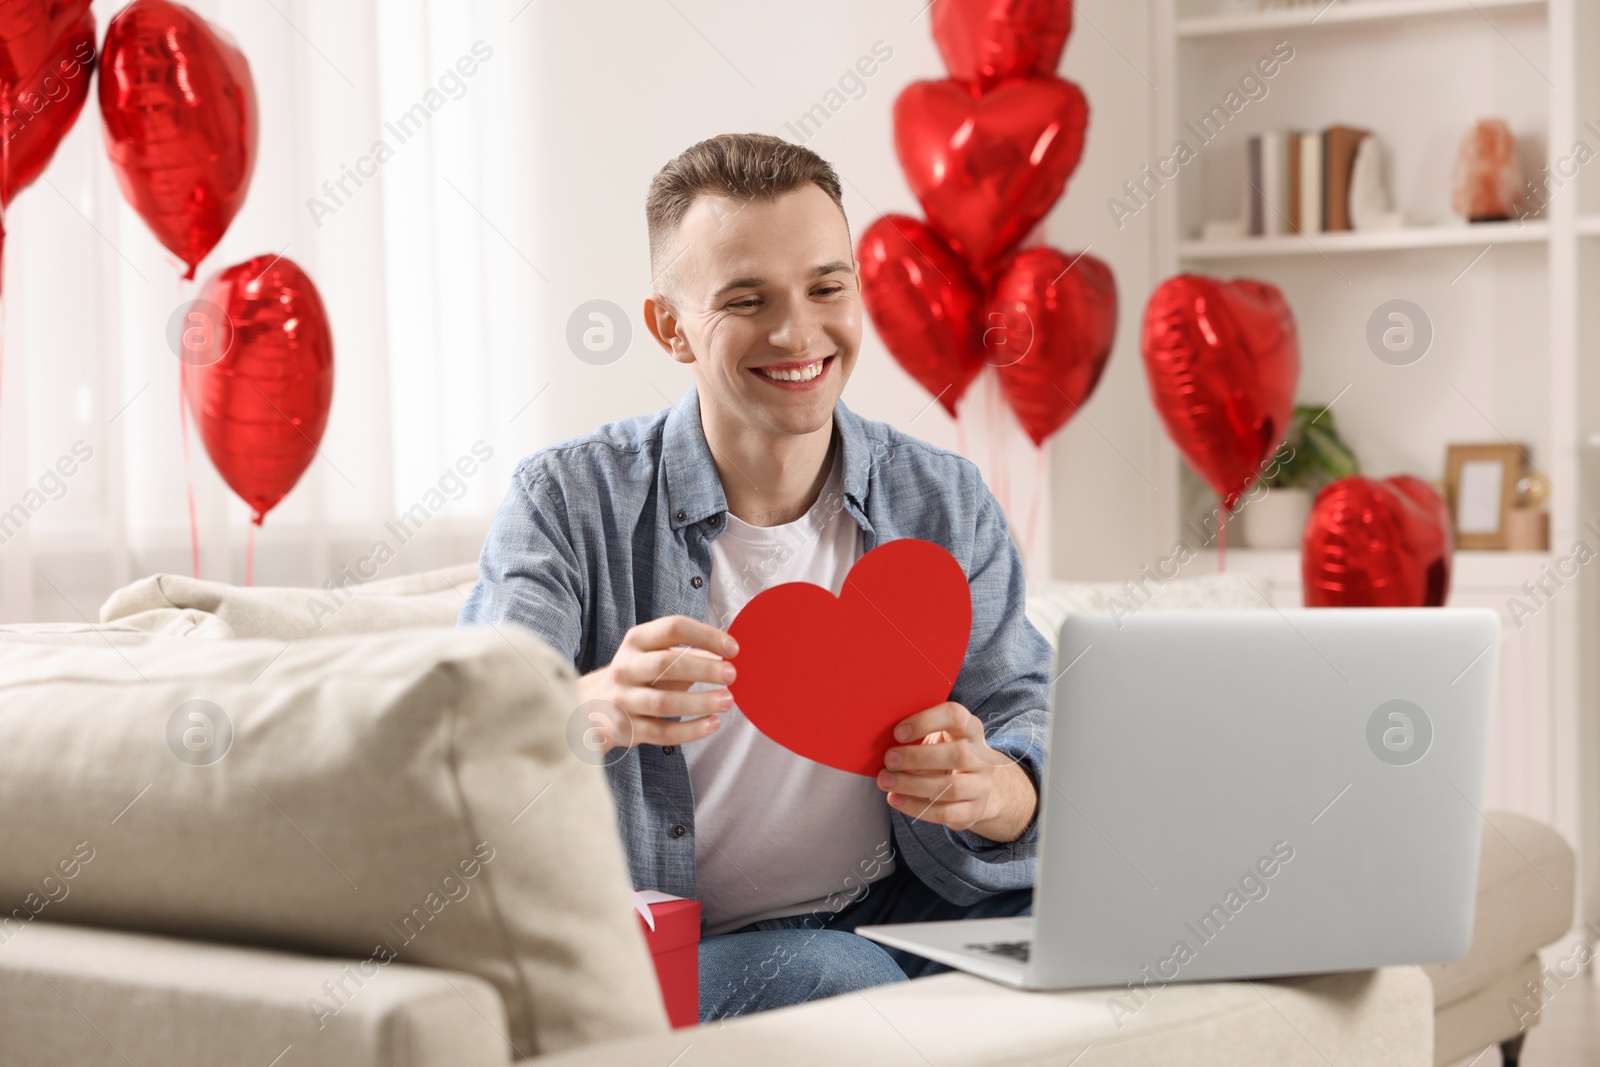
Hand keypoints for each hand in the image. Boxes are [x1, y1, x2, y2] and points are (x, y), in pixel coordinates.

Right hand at [575, 615, 736, 752]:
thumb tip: (730, 658)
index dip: (706, 636)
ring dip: (700, 702)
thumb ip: (688, 654)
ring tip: (728, 701)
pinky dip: (691, 730)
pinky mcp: (626, 729)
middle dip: (703, 669)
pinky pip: (662, 732)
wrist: (591, 705)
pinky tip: (713, 723)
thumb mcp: (654, 654)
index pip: (673, 628)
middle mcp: (626, 667)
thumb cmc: (638, 676)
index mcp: (637, 641)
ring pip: (664, 702)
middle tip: (732, 675)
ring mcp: (623, 700)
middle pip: (665, 664)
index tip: (733, 648)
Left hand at [876, 701, 1036, 843]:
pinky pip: (946, 813)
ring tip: (885, 781)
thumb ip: (916, 736)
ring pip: (951, 787)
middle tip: (888, 759)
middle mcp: (981, 756)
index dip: (925, 722)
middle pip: (958, 754)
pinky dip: (916, 807)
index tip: (897, 732)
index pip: (954, 715)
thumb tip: (880, 742)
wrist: (976, 787)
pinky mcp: (974, 810)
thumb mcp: (936, 739)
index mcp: (969, 729)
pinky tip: (895, 799)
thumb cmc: (944, 755)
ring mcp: (981, 785)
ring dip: (913, 785)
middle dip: (918, 758)